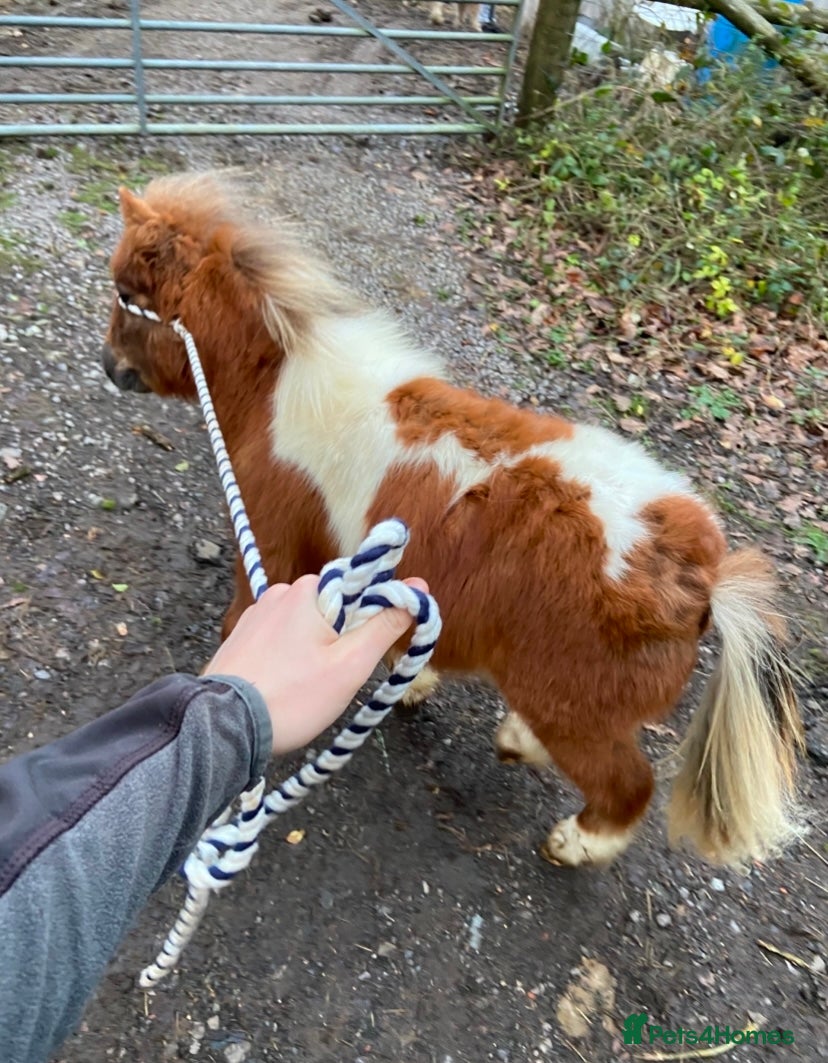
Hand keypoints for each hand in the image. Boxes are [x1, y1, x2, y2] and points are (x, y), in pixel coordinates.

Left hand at [204, 574, 427, 754]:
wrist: (224, 727)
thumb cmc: (292, 698)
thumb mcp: (350, 665)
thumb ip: (386, 624)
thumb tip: (418, 588)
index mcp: (309, 590)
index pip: (360, 586)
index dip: (375, 616)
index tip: (372, 649)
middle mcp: (281, 592)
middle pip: (334, 606)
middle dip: (345, 637)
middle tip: (340, 676)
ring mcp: (258, 613)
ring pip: (308, 624)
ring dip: (318, 648)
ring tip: (309, 687)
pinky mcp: (242, 636)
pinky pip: (281, 638)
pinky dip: (292, 657)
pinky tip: (288, 685)